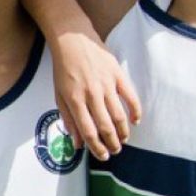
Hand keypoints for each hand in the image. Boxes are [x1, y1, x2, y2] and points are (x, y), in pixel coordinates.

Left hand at [50, 30, 140, 160]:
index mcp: (74, 100)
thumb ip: (68, 119)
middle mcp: (91, 94)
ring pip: (119, 115)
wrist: (72, 40)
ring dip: (124, 131)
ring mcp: (106, 84)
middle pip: (105, 126)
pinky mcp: (117, 74)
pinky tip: (136, 121)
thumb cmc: (64, 69)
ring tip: (124, 140)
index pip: (88, 131)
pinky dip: (135, 111)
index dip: (96, 147)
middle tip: (115, 151)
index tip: (101, 155)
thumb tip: (77, 143)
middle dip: (112, 143)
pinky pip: (130, 96)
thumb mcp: (59, 95)